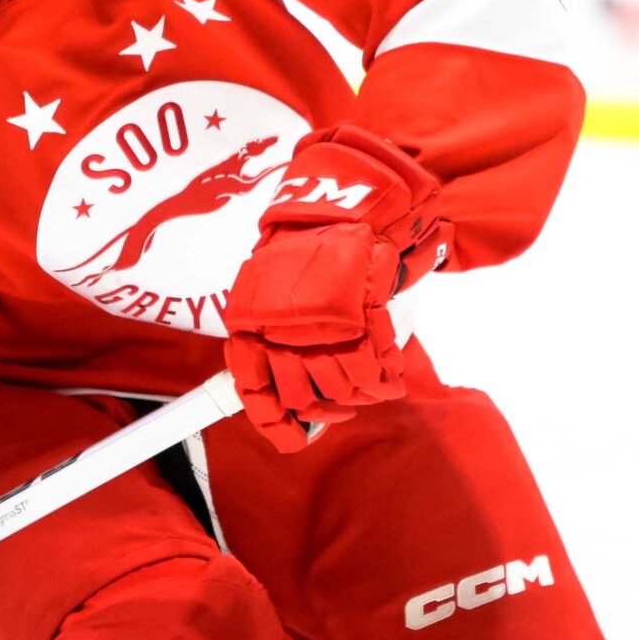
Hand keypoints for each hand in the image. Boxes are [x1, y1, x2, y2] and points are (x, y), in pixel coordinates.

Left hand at [223, 126, 450, 452]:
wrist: (341, 202)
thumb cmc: (306, 244)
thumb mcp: (271, 285)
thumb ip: (271, 330)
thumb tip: (278, 382)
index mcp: (251, 324)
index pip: (257, 395)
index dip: (278, 424)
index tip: (294, 436)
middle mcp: (282, 332)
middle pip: (305, 397)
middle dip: (326, 406)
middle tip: (340, 400)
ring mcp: (322, 330)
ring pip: (340, 390)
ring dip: (355, 395)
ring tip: (365, 384)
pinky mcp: (361, 324)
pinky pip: (372, 375)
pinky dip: (383, 382)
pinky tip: (387, 379)